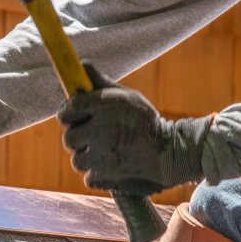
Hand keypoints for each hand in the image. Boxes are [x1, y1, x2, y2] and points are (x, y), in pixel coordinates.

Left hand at [58, 64, 211, 195]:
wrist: (172, 153)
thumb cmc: (145, 122)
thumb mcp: (127, 97)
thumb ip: (101, 84)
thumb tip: (81, 65)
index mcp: (106, 106)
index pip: (71, 107)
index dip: (68, 113)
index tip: (73, 116)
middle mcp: (102, 129)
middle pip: (69, 138)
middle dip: (78, 139)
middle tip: (94, 137)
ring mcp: (103, 155)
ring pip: (77, 160)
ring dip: (89, 158)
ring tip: (108, 152)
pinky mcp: (106, 176)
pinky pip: (89, 177)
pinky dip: (99, 175)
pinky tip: (114, 166)